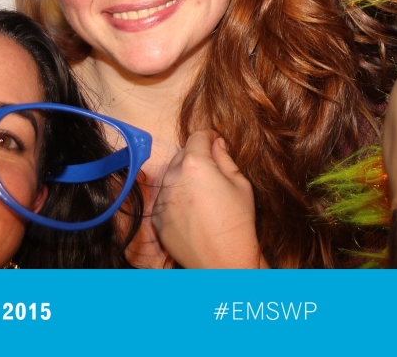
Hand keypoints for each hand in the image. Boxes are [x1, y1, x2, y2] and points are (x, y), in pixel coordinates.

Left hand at [152, 130, 266, 268]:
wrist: (222, 261)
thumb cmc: (237, 222)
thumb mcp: (240, 184)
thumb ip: (225, 159)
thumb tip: (218, 144)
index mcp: (196, 164)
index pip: (198, 136)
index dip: (209, 136)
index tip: (216, 141)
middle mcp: (173, 178)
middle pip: (183, 154)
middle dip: (197, 156)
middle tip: (213, 169)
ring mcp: (161, 198)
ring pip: (171, 176)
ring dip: (184, 177)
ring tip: (203, 193)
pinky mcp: (156, 217)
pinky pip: (165, 197)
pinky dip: (175, 197)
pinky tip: (193, 210)